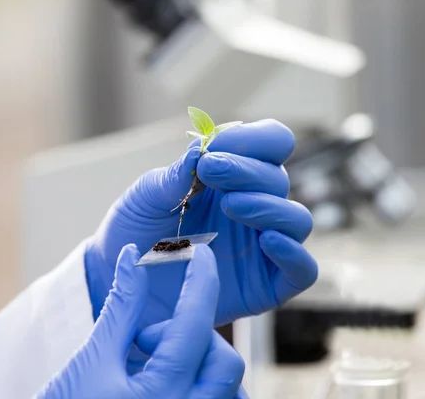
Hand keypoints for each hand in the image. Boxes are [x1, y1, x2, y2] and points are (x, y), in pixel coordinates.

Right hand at [37, 244, 245, 398]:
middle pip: (224, 359)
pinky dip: (205, 383)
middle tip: (145, 342)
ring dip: (201, 362)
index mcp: (161, 394)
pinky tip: (170, 381)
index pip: (195, 323)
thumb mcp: (92, 358)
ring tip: (156, 366)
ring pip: (230, 386)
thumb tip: (131, 257)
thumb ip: (121, 306)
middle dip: (194, 337)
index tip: (203, 254)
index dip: (201, 280)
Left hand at [85, 119, 317, 325]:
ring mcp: (261, 247)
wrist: (121, 283)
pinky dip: (293, 253)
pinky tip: (267, 241)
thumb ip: (174, 175)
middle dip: (246, 171)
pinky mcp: (266, 285)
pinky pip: (303, 270)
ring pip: (297, 220)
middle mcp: (253, 208)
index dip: (252, 140)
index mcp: (232, 178)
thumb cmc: (135, 233)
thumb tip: (202, 148)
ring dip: (269, 206)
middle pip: (278, 179)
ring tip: (230, 206)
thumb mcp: (145, 197)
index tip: (214, 149)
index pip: (271, 144)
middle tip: (211, 172)